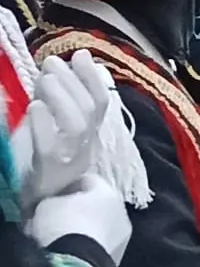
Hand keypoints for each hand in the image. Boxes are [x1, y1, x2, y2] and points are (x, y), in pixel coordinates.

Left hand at [23, 51, 117, 207]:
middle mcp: (85, 150)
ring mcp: (68, 162)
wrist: (32, 211)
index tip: (81, 54)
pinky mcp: (48, 174)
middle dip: (73, 81)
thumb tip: (54, 74)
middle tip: (52, 61)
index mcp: (88, 139)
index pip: (101, 104)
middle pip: (89, 111)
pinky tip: (34, 107)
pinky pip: (51, 148)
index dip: (93, 78)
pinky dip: (44, 124)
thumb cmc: (36, 171)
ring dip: (61, 97)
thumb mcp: (50, 135)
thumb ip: (54, 108)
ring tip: (45, 78)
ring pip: (75, 126)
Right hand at [26, 175, 132, 263]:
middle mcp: (121, 210)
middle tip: (52, 220)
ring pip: (98, 228)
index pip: (86, 180)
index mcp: (107, 190)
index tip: (50, 197)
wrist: (76, 263)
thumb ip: (51, 200)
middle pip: (95, 205)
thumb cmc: (61, 225)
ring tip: (58, 241)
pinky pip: (98, 246)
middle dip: (75, 212)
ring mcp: (123, 235)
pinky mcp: (117, 257)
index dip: (66, 187)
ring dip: (82, 231)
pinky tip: (68, 254)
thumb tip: (52, 205)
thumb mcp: (46, 205)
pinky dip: (85, 248)